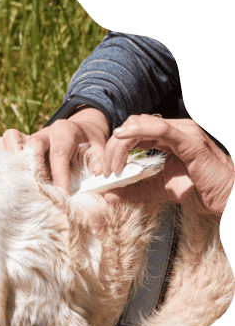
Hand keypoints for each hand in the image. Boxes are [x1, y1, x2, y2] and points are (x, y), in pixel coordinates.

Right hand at [0, 107, 109, 192]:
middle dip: (33, 167)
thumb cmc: (89, 144)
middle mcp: (44, 132)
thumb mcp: (101, 148)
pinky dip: (1, 157)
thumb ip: (101, 161)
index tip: (62, 195)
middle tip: (37, 189)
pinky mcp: (18, 144)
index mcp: (65, 131)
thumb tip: (98, 175)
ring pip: (10, 137)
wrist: (80, 129)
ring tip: (17, 180)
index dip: (60, 175)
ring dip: (11, 158)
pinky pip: (1, 144)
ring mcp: (29, 136)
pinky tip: (8, 175)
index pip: (60, 153)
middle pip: (31, 144)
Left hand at [99, 115, 233, 217]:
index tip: (103, 170)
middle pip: (133, 126)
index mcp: (168, 137)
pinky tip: (121, 137)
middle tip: (105, 171)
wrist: (228, 199)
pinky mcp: (191, 141)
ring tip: (113, 168)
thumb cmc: (200, 191)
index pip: (134, 132)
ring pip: (141, 125)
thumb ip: (133, 190)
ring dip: (120, 146)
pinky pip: (161, 129)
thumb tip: (107, 194)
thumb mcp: (157, 189)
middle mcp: (176, 130)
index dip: (114, 148)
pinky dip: (138, 131)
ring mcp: (185, 132)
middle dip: (113, 147)